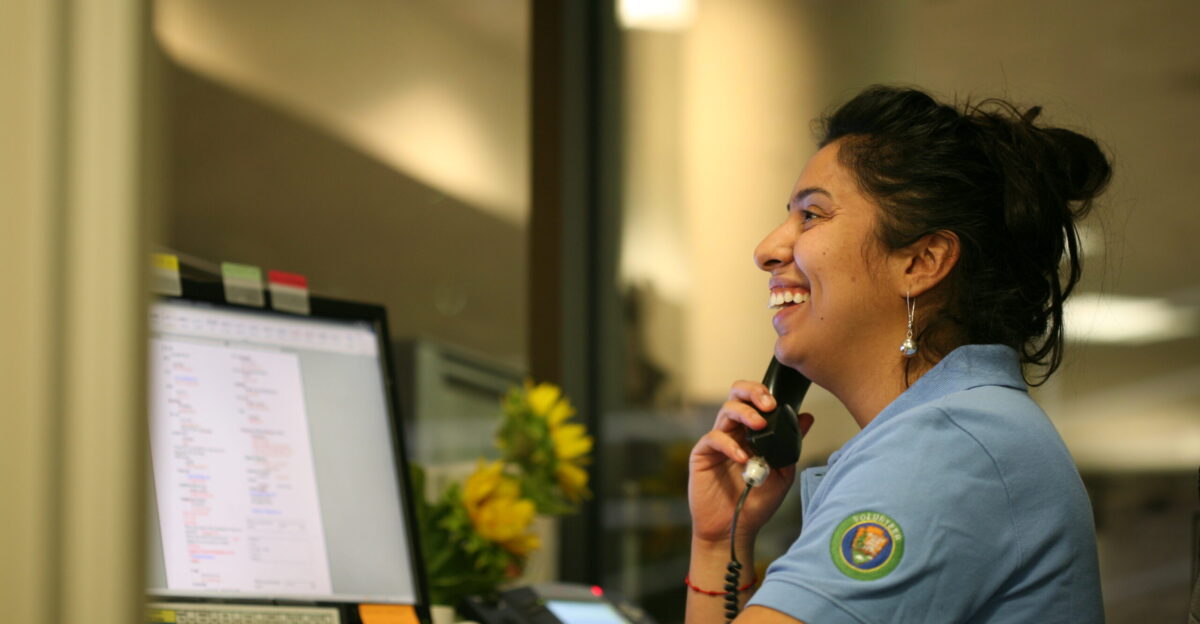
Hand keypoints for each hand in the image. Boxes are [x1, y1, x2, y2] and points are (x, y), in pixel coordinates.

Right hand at [688, 380, 814, 544]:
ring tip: (759, 424)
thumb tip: (807, 417)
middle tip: (768, 404)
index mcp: (752, 433)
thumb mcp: (782, 472)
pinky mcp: (702, 454)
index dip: (765, 395)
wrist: (734, 529)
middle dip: (752, 391)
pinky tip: (743, 457)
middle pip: (736, 395)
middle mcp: (734, 432)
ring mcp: (718, 442)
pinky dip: (729, 445)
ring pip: (726, 411)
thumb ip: (791, 445)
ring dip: (745, 413)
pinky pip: (714, 439)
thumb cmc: (756, 503)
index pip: (755, 402)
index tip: (780, 403)